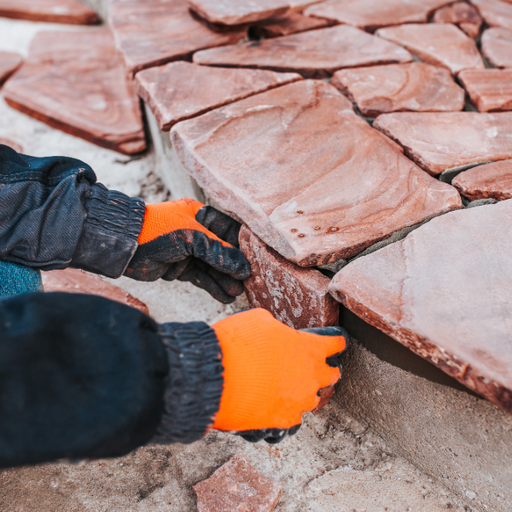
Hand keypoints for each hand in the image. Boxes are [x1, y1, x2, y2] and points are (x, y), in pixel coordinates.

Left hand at [125, 199, 250, 302]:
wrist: (123, 245)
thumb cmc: (157, 230)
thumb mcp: (193, 238)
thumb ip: (220, 253)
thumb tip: (244, 268)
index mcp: (202, 216)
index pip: (230, 231)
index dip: (244, 247)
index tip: (257, 261)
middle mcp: (198, 233)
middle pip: (224, 252)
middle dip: (236, 268)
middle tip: (249, 282)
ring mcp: (189, 252)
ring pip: (213, 268)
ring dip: (225, 280)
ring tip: (238, 293)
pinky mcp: (181, 268)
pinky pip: (201, 278)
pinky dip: (212, 287)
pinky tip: (225, 296)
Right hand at [211, 309, 346, 442]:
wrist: (213, 376)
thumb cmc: (236, 342)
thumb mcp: (258, 320)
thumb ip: (277, 328)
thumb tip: (276, 333)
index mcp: (310, 348)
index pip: (335, 342)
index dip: (335, 339)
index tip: (336, 339)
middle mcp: (311, 377)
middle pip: (331, 374)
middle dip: (324, 368)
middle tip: (313, 364)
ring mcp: (298, 402)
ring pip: (311, 399)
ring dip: (303, 391)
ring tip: (286, 385)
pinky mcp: (282, 421)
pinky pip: (292, 418)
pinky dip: (284, 410)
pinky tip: (272, 403)